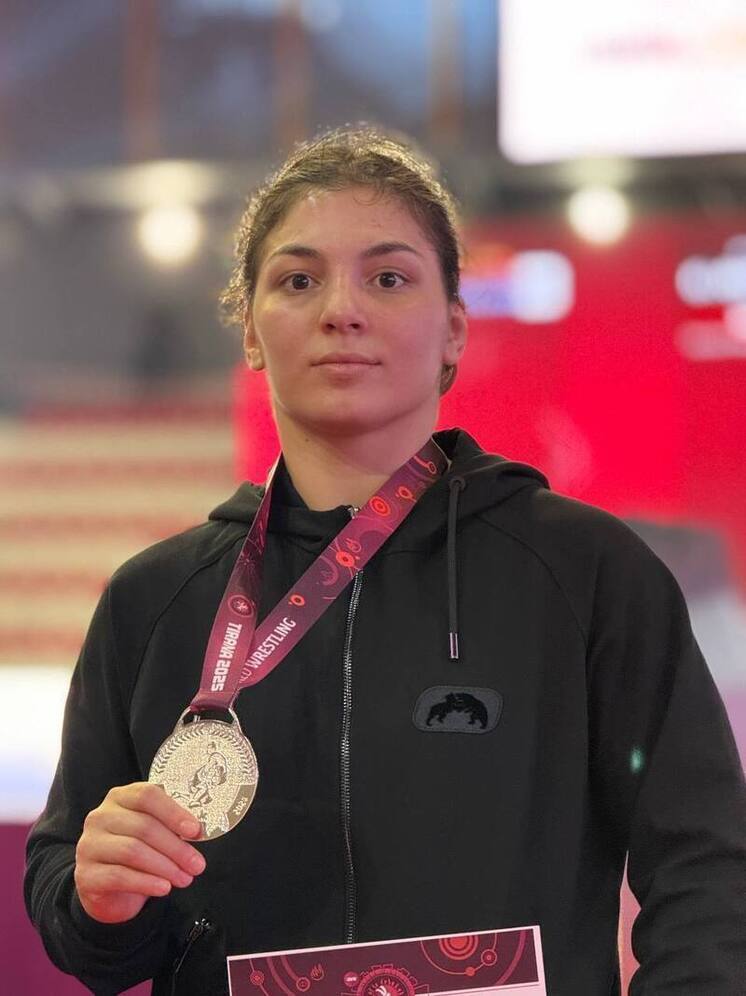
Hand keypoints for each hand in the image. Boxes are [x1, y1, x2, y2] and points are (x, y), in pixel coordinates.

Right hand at [74, 782, 205, 923]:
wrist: (106, 888)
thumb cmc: (137, 851)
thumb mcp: (153, 832)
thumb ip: (170, 826)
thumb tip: (198, 831)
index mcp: (120, 797)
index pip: (147, 795)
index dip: (174, 812)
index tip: (196, 830)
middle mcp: (100, 816)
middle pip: (143, 827)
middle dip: (176, 848)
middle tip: (197, 865)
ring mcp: (89, 844)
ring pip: (132, 851)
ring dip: (165, 867)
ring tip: (185, 878)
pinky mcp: (85, 874)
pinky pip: (119, 876)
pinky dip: (146, 882)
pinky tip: (164, 888)